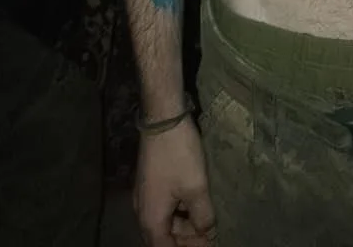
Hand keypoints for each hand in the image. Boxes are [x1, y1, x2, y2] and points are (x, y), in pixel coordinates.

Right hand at [134, 117, 215, 246]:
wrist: (162, 118)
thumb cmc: (179, 155)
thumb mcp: (196, 188)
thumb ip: (203, 216)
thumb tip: (208, 233)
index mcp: (151, 218)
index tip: (206, 244)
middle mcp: (142, 210)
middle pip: (162, 236)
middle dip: (185, 238)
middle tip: (209, 234)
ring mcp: (144, 194)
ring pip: (163, 220)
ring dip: (183, 223)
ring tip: (206, 220)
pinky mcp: (149, 181)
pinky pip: (162, 206)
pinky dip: (177, 209)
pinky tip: (194, 203)